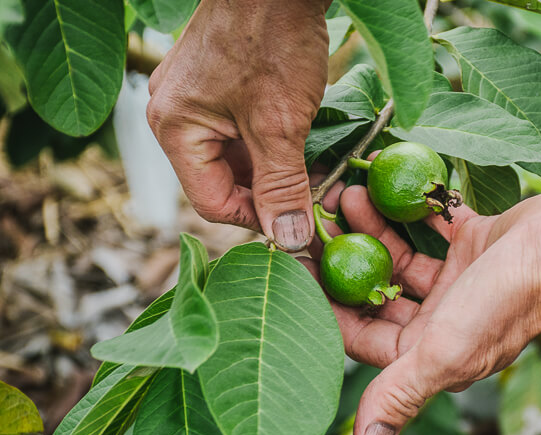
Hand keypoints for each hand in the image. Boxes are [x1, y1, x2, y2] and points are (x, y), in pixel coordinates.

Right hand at [147, 0, 328, 250]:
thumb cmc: (272, 40)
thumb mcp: (280, 125)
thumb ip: (282, 187)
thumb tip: (288, 241)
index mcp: (175, 129)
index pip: (212, 202)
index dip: (257, 219)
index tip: (298, 226)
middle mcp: (176, 115)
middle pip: (224, 180)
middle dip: (271, 194)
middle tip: (316, 200)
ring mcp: (197, 97)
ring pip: (238, 157)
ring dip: (277, 171)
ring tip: (318, 174)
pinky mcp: (221, 84)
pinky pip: (243, 130)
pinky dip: (274, 144)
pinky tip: (306, 146)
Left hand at [304, 184, 540, 434]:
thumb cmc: (507, 298)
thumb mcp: (445, 350)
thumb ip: (400, 395)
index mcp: (431, 353)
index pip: (363, 336)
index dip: (328, 307)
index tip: (298, 268)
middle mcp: (443, 320)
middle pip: (378, 292)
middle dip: (346, 261)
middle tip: (315, 224)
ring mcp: (460, 280)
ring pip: (401, 256)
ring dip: (374, 229)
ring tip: (345, 194)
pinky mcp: (475, 242)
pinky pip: (432, 226)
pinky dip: (411, 209)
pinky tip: (385, 184)